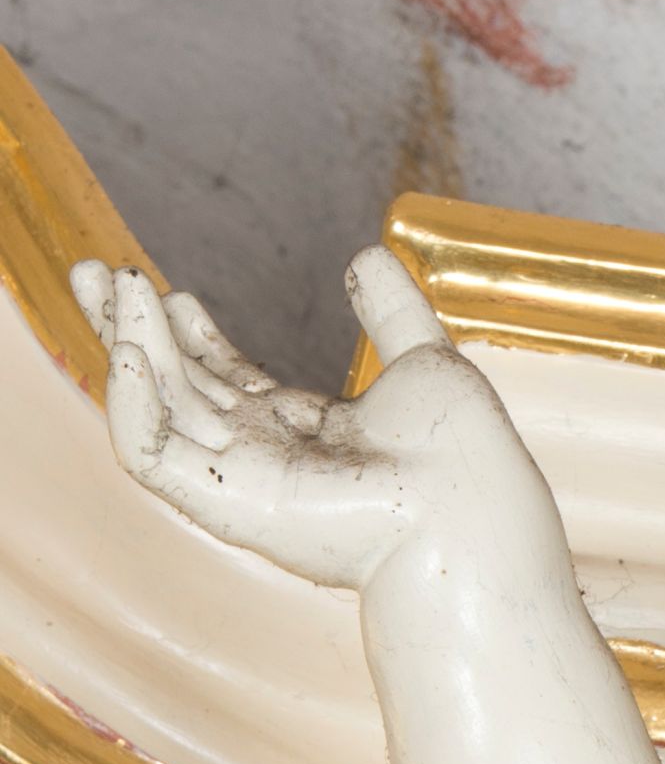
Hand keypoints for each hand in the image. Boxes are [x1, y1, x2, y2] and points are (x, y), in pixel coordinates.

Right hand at [71, 250, 541, 592]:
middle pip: (175, 388)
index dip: (188, 335)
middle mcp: (268, 458)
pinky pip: (150, 455)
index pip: (224, 382)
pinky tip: (127, 347)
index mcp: (305, 432)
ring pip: (157, 408)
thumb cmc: (464, 457)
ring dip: (125, 342)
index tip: (168, 289)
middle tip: (93, 270)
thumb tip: (367, 255)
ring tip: (107, 282)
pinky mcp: (229, 503)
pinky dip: (128, 402)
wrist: (473, 509)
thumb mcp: (425, 358)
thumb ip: (392, 309)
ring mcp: (245, 481)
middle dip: (129, 328)